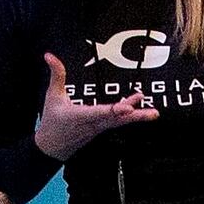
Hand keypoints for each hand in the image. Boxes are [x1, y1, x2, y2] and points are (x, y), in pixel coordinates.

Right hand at [32, 53, 156, 161]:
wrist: (52, 147)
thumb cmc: (52, 122)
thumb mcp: (52, 96)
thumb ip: (56, 74)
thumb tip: (49, 56)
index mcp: (80, 116)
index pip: (100, 112)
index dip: (115, 110)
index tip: (128, 108)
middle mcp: (93, 124)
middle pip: (117, 120)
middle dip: (135, 117)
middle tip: (152, 114)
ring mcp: (99, 128)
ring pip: (120, 122)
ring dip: (137, 117)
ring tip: (153, 113)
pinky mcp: (101, 129)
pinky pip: (118, 123)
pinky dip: (129, 117)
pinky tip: (138, 109)